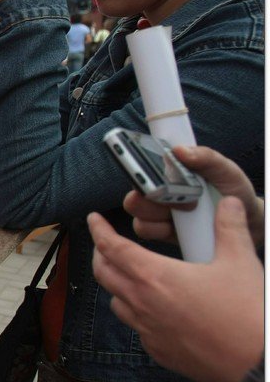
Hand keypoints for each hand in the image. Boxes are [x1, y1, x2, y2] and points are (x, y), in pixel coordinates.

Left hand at [88, 197, 264, 381]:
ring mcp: (146, 329)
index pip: (112, 247)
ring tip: (128, 275)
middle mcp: (142, 303)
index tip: (93, 220)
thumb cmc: (246, 314)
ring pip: (116, 302)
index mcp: (154, 276)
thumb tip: (229, 204)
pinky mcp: (156, 350)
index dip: (99, 230)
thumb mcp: (239, 261)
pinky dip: (136, 313)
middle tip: (106, 245)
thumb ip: (229, 228)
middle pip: (104, 273)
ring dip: (116, 285)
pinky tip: (152, 309)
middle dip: (100, 255)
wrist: (254, 363)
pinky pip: (135, 327)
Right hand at [124, 145, 263, 246]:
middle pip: (133, 191)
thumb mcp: (225, 169)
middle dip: (148, 194)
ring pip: (137, 213)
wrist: (247, 221)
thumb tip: (180, 150)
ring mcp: (158, 212)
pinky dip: (160, 229)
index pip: (141, 163)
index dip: (136, 165)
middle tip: (173, 195)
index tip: (146, 170)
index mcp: (169, 170)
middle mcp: (158, 189)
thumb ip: (206, 157)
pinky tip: (180, 227)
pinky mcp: (161, 231)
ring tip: (186, 211)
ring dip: (157, 214)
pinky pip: (146, 230)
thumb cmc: (232, 190)